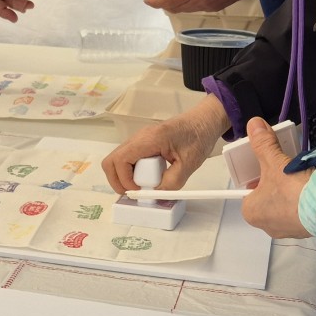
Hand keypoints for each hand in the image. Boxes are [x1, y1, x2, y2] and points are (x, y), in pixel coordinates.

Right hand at [102, 95, 228, 193]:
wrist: (203, 121)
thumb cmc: (198, 136)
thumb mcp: (189, 164)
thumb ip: (172, 182)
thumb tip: (156, 195)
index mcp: (149, 139)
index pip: (120, 160)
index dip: (124, 180)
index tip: (139, 190)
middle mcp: (139, 137)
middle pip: (111, 161)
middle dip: (118, 181)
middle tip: (133, 191)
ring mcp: (138, 139)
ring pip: (117, 160)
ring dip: (124, 176)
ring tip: (142, 185)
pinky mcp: (142, 143)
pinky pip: (128, 158)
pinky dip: (131, 171)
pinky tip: (147, 176)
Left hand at [144, 0, 249, 12]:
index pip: (168, 1)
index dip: (155, 2)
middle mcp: (199, 1)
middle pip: (175, 7)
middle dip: (163, 2)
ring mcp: (208, 6)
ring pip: (185, 8)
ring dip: (175, 2)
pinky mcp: (216, 6)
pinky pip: (196, 8)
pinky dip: (186, 3)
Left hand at [238, 118, 311, 238]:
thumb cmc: (293, 190)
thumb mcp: (274, 162)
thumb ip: (263, 144)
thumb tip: (254, 125)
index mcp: (252, 212)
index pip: (248, 192)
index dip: (257, 177)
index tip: (266, 167)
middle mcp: (267, 226)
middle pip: (267, 198)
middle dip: (276, 183)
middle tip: (283, 168)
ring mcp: (288, 230)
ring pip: (285, 206)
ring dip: (291, 192)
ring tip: (299, 176)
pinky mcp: (306, 229)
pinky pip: (302, 212)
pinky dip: (305, 201)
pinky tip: (311, 188)